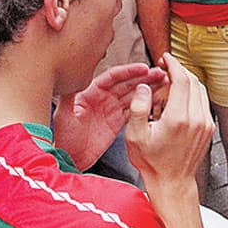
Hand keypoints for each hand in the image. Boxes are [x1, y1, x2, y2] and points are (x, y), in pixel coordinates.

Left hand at [52, 63, 167, 170]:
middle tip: (160, 73)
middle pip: (127, 84)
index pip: (113, 77)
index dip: (129, 71)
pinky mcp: (117, 123)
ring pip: (133, 95)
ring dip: (148, 89)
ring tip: (164, 83)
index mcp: (90, 92)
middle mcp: (102, 98)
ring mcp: (111, 110)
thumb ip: (70, 96)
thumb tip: (75, 80)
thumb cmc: (63, 137)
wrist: (69, 159)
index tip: (144, 68)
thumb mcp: (64, 115)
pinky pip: (135, 111)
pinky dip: (146, 105)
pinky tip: (158, 100)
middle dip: (144, 78)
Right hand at [125, 52, 214, 189]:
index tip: (165, 58)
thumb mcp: (135, 135)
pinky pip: (203, 102)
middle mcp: (196, 119)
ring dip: (187, 81)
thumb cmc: (152, 162)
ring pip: (200, 90)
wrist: (172, 183)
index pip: (182, 80)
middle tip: (165, 68)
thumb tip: (144, 86)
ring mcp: (205, 124)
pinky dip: (192, 93)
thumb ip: (138, 107)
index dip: (173, 64)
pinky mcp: (209, 128)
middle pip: (193, 81)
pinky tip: (178, 98)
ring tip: (170, 82)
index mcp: (178, 118)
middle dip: (179, 70)